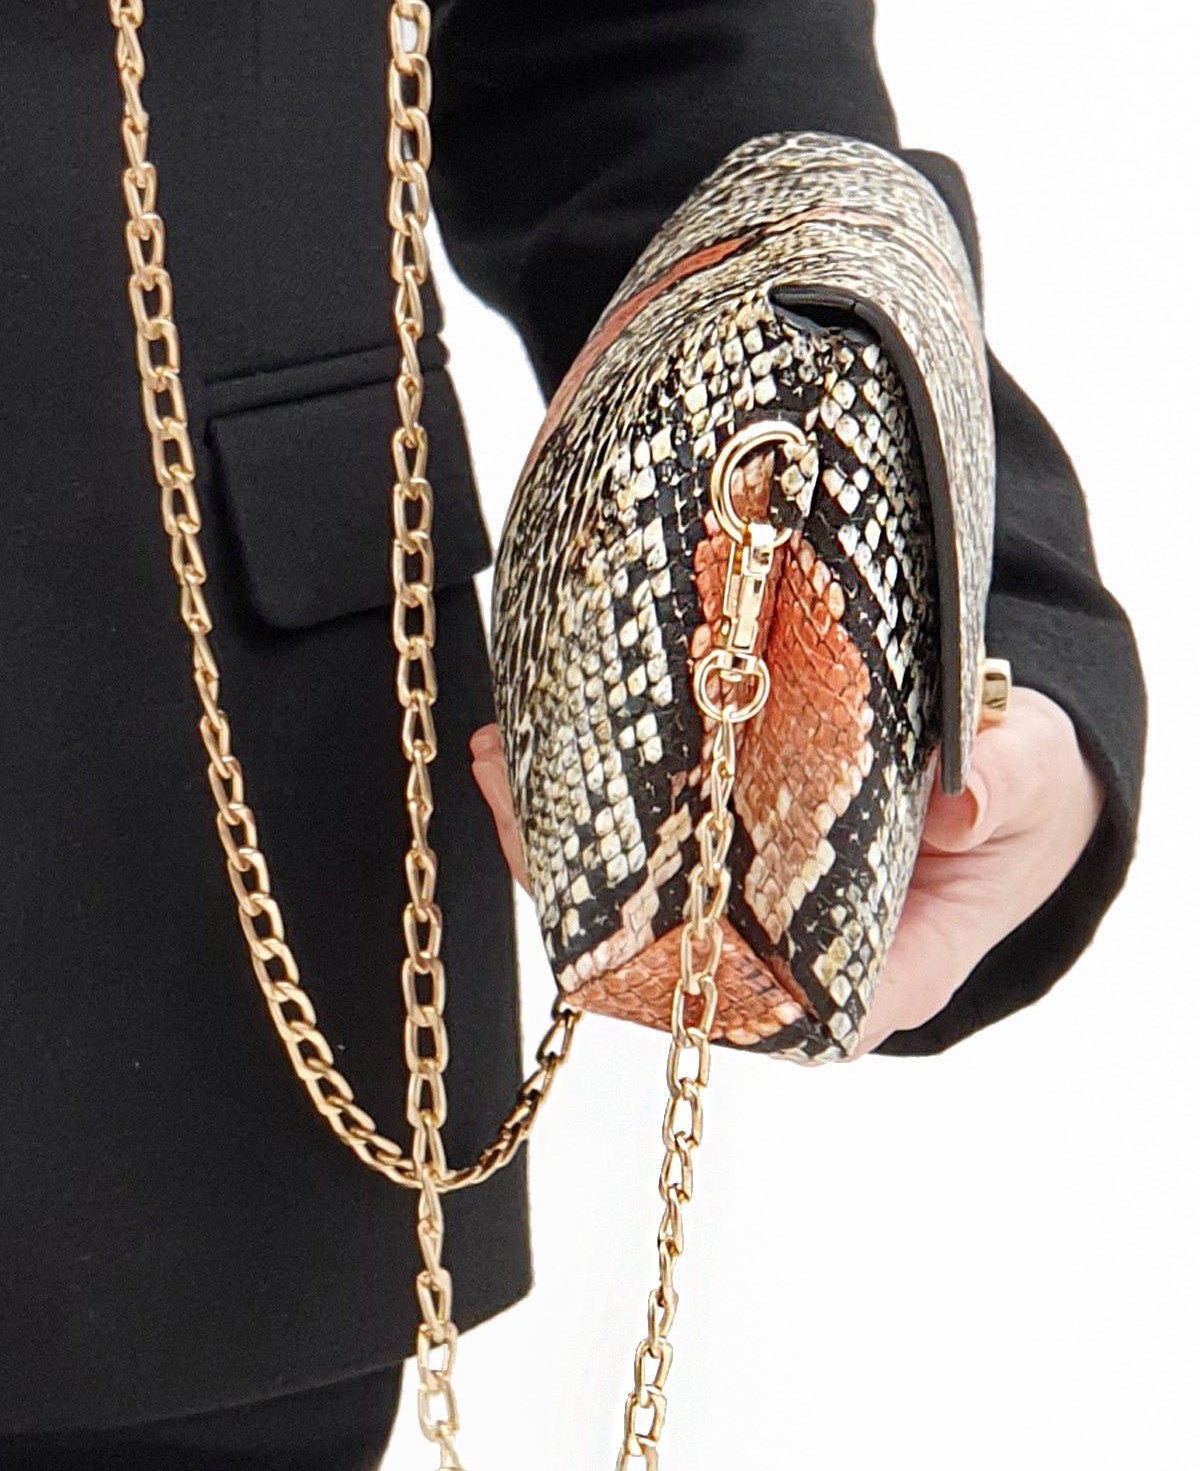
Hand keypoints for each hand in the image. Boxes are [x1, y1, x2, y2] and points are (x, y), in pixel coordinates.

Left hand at [469, 684, 1104, 1051]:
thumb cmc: (1024, 794)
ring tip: (498, 754)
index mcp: (875, 972)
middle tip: (510, 793)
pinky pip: (646, 847)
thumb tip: (962, 793)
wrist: (1014, 767)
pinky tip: (533, 740)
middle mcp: (795, 958)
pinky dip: (588, 799)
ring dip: (559, 833)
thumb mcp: (1031, 777)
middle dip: (576, 883)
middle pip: (666, 953)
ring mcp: (754, 910)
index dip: (670, 976)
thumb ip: (1005, 784)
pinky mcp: (730, 856)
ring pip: (637, 902)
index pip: (763, 1010)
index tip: (600, 917)